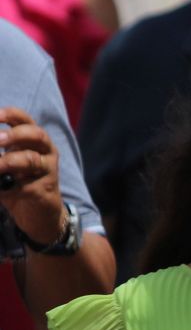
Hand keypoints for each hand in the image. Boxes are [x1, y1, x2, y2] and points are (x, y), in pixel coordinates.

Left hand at [0, 108, 66, 244]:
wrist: (37, 215)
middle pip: (36, 135)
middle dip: (14, 135)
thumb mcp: (1, 166)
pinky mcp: (44, 190)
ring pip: (32, 160)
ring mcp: (47, 170)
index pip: (23, 120)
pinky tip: (4, 188)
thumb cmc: (16, 184)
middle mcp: (44, 151)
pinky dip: (9, 186)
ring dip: (9, 161)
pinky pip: (25, 186)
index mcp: (31, 140)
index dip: (10, 114)